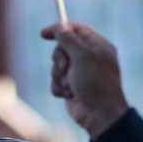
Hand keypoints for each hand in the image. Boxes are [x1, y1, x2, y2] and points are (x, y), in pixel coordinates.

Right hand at [40, 22, 129, 138]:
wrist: (99, 115)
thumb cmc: (96, 83)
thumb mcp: (82, 56)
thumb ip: (68, 39)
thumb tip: (58, 26)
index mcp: (98, 46)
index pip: (76, 30)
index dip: (59, 29)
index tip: (43, 33)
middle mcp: (90, 58)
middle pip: (63, 48)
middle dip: (60, 58)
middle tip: (65, 67)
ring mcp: (80, 74)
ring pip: (57, 66)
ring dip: (59, 76)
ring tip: (70, 85)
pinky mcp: (72, 88)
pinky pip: (56, 82)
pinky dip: (59, 88)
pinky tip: (69, 94)